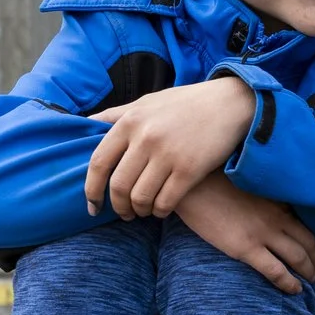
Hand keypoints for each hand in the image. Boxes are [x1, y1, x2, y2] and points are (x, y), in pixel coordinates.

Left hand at [86, 78, 256, 217]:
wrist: (230, 103)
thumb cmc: (185, 103)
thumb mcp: (147, 101)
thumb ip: (116, 114)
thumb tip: (84, 123)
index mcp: (130, 121)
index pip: (98, 163)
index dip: (91, 189)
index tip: (92, 205)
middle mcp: (146, 138)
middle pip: (119, 186)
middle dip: (118, 206)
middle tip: (124, 213)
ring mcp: (168, 154)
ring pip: (141, 198)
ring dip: (139, 211)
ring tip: (144, 211)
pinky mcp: (190, 170)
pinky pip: (166, 202)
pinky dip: (160, 211)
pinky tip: (162, 209)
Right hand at [175, 174, 314, 294]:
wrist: (192, 185)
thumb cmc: (214, 181)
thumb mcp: (248, 183)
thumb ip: (264, 196)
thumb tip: (273, 207)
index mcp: (277, 200)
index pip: (307, 223)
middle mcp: (276, 217)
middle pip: (308, 242)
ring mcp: (263, 233)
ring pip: (298, 257)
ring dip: (309, 271)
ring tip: (313, 281)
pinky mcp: (246, 248)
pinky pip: (276, 271)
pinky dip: (289, 283)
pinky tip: (295, 290)